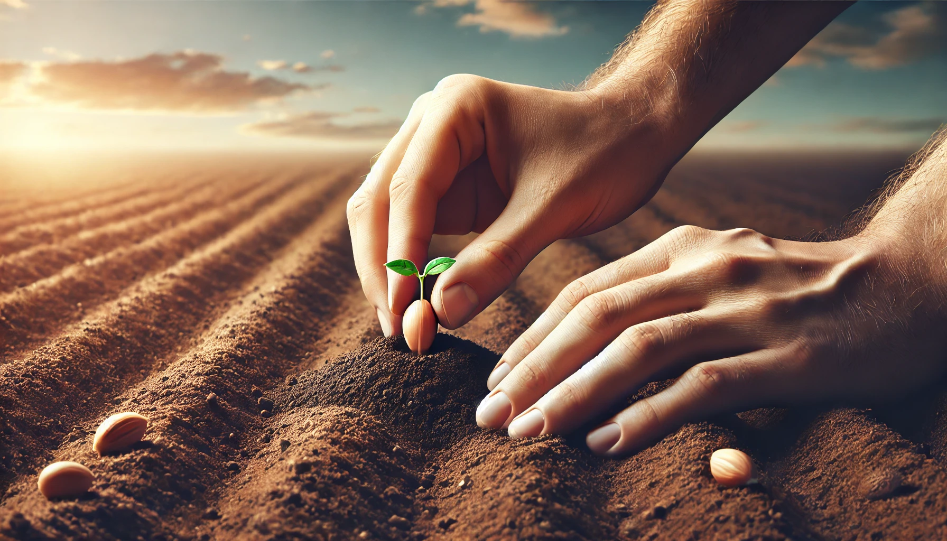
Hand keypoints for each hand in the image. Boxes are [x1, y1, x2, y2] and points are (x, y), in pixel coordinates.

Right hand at [346, 74, 676, 335]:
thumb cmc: (604, 153)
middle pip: (378, 200)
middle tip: (399, 329)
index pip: (408, 187)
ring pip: (386, 218)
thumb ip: (496, 258)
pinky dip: (414, 270)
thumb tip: (441, 312)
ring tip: (406, 328)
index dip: (400, 252)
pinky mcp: (449, 187)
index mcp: (454, 109)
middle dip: (384, 266)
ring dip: (390, 272)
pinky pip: (415, 232)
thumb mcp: (553, 207)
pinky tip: (421, 308)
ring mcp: (435, 156)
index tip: (406, 310)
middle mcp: (432, 125)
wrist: (636, 134)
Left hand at [476, 224, 946, 455]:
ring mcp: (744, 311)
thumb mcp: (722, 268)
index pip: (586, 291)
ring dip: (576, 393)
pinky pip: (702, 387)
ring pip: (639, 350)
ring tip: (531, 432)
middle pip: (598, 318)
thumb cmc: (798, 285)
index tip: (497, 377)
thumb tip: (591, 347)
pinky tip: (607, 443)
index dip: (534, 336)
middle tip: (493, 413)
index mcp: (681, 248)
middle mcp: (705, 270)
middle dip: (536, 368)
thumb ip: (662, 293)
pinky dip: (648, 415)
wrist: (902, 283)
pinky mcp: (784, 357)